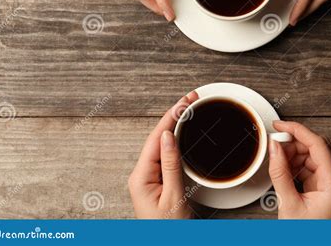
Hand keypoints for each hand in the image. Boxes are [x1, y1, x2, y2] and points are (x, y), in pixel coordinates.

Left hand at [128, 91, 198, 218]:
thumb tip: (168, 136)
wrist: (165, 243)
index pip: (156, 139)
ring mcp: (148, 177)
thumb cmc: (168, 229)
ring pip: (160, 144)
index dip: (170, 117)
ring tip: (187, 108)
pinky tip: (181, 130)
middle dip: (173, 115)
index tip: (183, 102)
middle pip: (157, 137)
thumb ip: (171, 164)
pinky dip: (174, 139)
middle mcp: (141, 174)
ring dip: (174, 124)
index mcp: (141, 176)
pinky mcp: (156, 181)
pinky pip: (165, 154)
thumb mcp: (174, 197)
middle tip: (189, 99)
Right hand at [268, 120, 330, 218]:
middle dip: (294, 143)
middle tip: (275, 144)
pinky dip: (296, 165)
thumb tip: (274, 149)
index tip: (280, 125)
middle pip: (317, 148)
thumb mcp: (289, 204)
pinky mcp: (323, 190)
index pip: (318, 144)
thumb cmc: (308, 236)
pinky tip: (285, 169)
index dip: (297, 130)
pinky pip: (310, 168)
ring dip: (294, 154)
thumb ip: (280, 173)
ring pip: (313, 157)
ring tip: (278, 160)